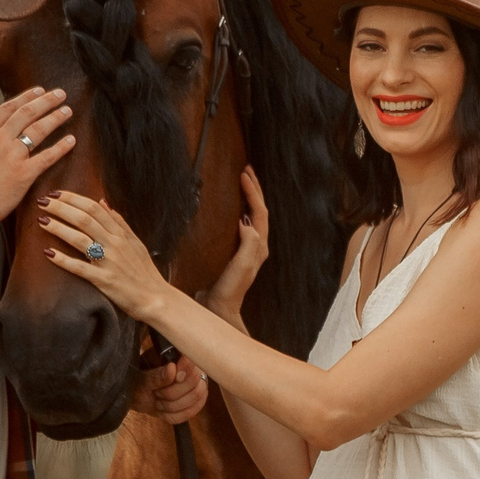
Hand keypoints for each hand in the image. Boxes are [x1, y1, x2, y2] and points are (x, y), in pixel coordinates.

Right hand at [0, 87, 73, 218]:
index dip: (26, 97)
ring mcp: (12, 155)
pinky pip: (47, 156)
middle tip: (60, 94)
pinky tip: (71, 140)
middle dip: (46, 101)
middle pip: (27, 113)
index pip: (8, 108)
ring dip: (55, 118)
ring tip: (67, 111)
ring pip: (39, 130)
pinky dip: (61, 147)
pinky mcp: (25, 173)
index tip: (38, 91)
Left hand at [39, 191, 171, 320]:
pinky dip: (63, 260)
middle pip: (84, 219)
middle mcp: (115, 244)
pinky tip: (48, 253)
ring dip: (58, 228)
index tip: (56, 193)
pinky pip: (80, 268)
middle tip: (42, 201)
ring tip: (41, 220)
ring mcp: (109, 262)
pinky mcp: (104, 280)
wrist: (156, 298)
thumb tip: (102, 202)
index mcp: (121, 234)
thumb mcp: (135, 242)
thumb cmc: (144, 271)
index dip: (73, 199)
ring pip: (80, 239)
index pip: (94, 208)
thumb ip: (119, 222)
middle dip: (61, 208)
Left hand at [128, 356, 209, 423]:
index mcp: (179, 356)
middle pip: (196, 383)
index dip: (185, 370)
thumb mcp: (142, 379)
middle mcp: (193, 369)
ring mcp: (197, 386)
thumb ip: (157, 375)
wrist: (137, 395)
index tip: (174, 377)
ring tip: (158, 401)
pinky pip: (190, 412)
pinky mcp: (196, 403)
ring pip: (196, 398)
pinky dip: (173, 415)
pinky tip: (163, 410)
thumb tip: (172, 368)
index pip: (194, 360)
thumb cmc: (138, 382)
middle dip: (173, 392)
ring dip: (172, 405)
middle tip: (157, 392)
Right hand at [202, 165, 269, 324]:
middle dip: (255, 189)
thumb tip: (247, 221)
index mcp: (259, 246)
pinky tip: (232, 207)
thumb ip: (248, 244)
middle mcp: (256, 246)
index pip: (260, 212)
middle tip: (246, 170)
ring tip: (243, 181)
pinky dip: (240, 209)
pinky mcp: (236, 252)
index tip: (243, 175)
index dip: (252, 192)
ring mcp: (247, 248)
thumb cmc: (230, 289)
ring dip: (250, 197)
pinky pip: (242, 224)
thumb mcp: (241, 266)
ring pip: (253, 216)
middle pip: (260, 211)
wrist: (219, 308)